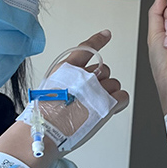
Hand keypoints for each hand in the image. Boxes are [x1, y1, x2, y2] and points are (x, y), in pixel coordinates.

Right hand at [34, 30, 128, 154]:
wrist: (44, 133)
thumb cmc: (43, 117)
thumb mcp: (50, 89)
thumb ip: (67, 82)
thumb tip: (79, 87)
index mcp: (66, 69)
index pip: (85, 49)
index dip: (97, 40)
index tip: (107, 34)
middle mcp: (84, 75)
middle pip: (104, 70)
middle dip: (100, 82)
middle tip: (89, 98)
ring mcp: (97, 89)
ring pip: (114, 84)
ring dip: (108, 94)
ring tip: (93, 108)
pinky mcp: (107, 104)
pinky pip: (123, 96)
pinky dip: (118, 103)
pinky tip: (108, 110)